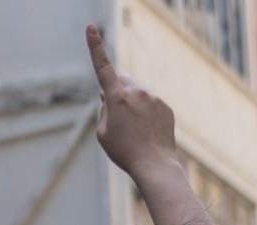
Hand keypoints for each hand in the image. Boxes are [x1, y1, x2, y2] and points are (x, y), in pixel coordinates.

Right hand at [86, 25, 178, 177]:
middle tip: (115, 112)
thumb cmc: (124, 151)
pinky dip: (145, 113)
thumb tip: (107, 94)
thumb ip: (104, 109)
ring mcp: (153, 99)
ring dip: (132, 104)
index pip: (103, 67)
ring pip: (137, 94)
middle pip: (122, 80)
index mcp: (117, 98)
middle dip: (116, 88)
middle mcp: (137, 93)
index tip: (91, 28)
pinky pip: (150, 104)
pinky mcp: (165, 107)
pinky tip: (146, 132)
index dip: (95, 47)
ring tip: (133, 130)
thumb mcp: (103, 133)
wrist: (155, 165)